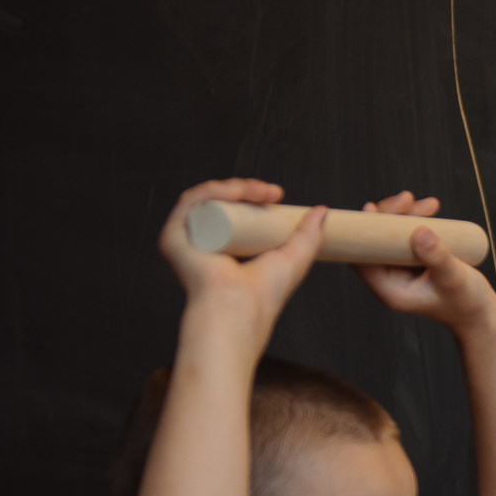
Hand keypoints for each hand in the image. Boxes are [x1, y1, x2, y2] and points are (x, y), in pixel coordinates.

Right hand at [157, 178, 324, 335]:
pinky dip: (211, 190)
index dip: (255, 197)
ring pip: (207, 200)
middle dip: (248, 189)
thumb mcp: (295, 258)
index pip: (238, 212)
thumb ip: (309, 235)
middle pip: (222, 203)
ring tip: (260, 191)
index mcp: (228, 248)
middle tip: (273, 192)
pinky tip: (234, 190)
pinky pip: (189, 204)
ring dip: (234, 186)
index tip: (278, 195)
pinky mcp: (173, 238)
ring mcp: (188, 240)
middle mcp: (205, 242)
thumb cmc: (265, 294)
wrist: (241, 308)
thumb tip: (322, 211)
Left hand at [355, 192, 495, 333]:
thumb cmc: (467, 303)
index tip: (373, 208)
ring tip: (431, 205)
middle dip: (389, 215)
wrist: (482, 315)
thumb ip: (437, 257)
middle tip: (408, 199)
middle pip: (375, 241)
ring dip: (406, 214)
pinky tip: (431, 209)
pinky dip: (416, 221)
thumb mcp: (454, 279)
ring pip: (392, 235)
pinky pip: (407, 237)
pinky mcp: (415, 262)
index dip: (362, 232)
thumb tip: (420, 231)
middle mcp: (391, 279)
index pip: (362, 258)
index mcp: (390, 289)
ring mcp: (402, 270)